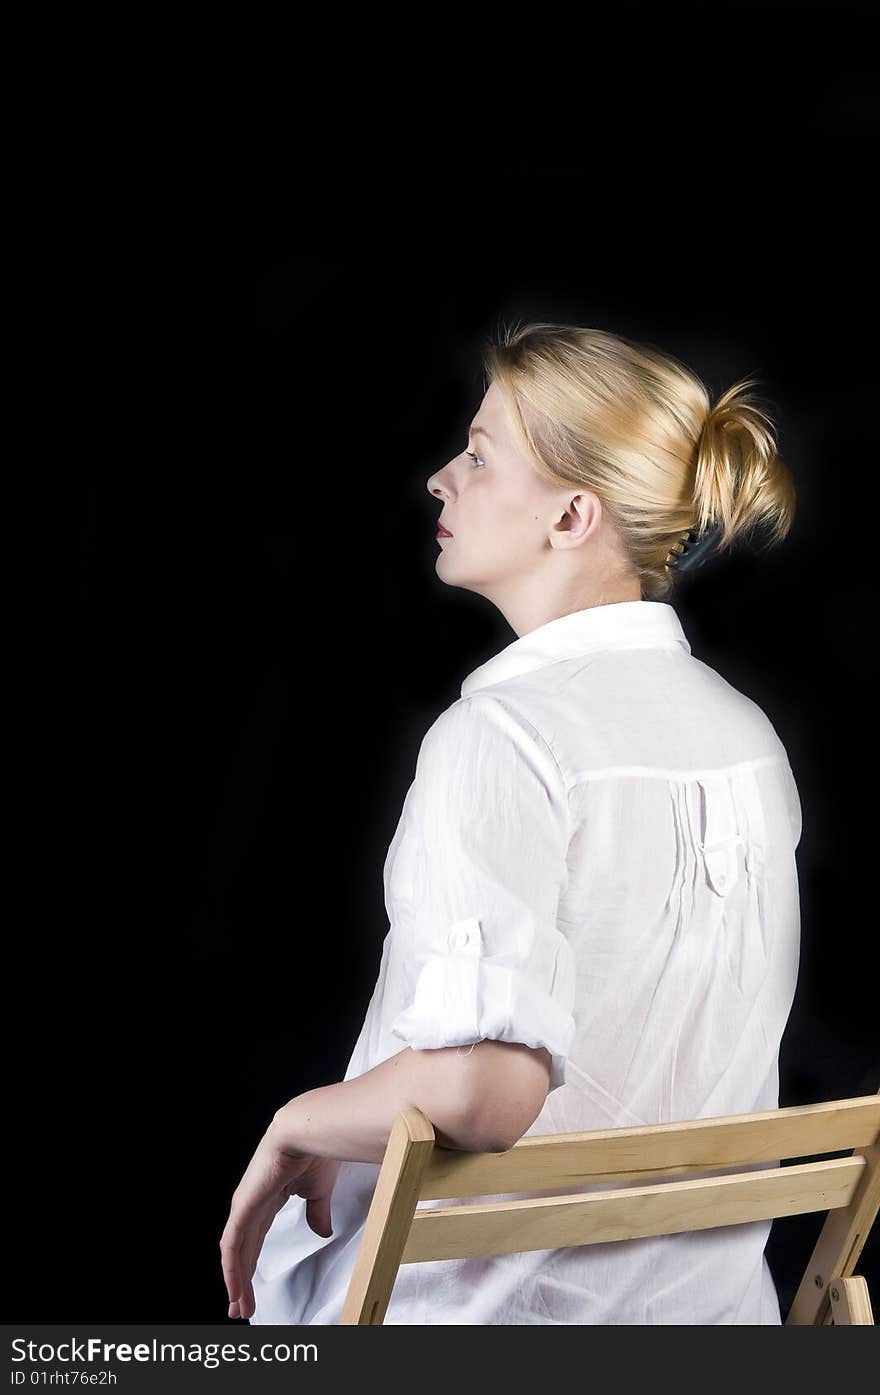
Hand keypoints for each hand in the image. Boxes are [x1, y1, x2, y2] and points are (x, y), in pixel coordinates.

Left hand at [220, 1111, 340, 1319]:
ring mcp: (245, 1205)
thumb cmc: (316, 1152)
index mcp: (269, 1197)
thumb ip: (316, 1212)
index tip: (254, 1291)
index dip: (253, 1264)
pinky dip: (232, 1268)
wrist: (309, 1132)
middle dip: (242, 1280)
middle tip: (242, 1307)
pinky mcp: (242, 1206)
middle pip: (244, 1249)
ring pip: (236, 1251)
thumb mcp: (318, 1191)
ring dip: (237, 1280)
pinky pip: (233, 1244)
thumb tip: (322, 1231)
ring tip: (240, 1307)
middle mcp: (253, 1203)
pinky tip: (235, 1287)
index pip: (256, 1238)